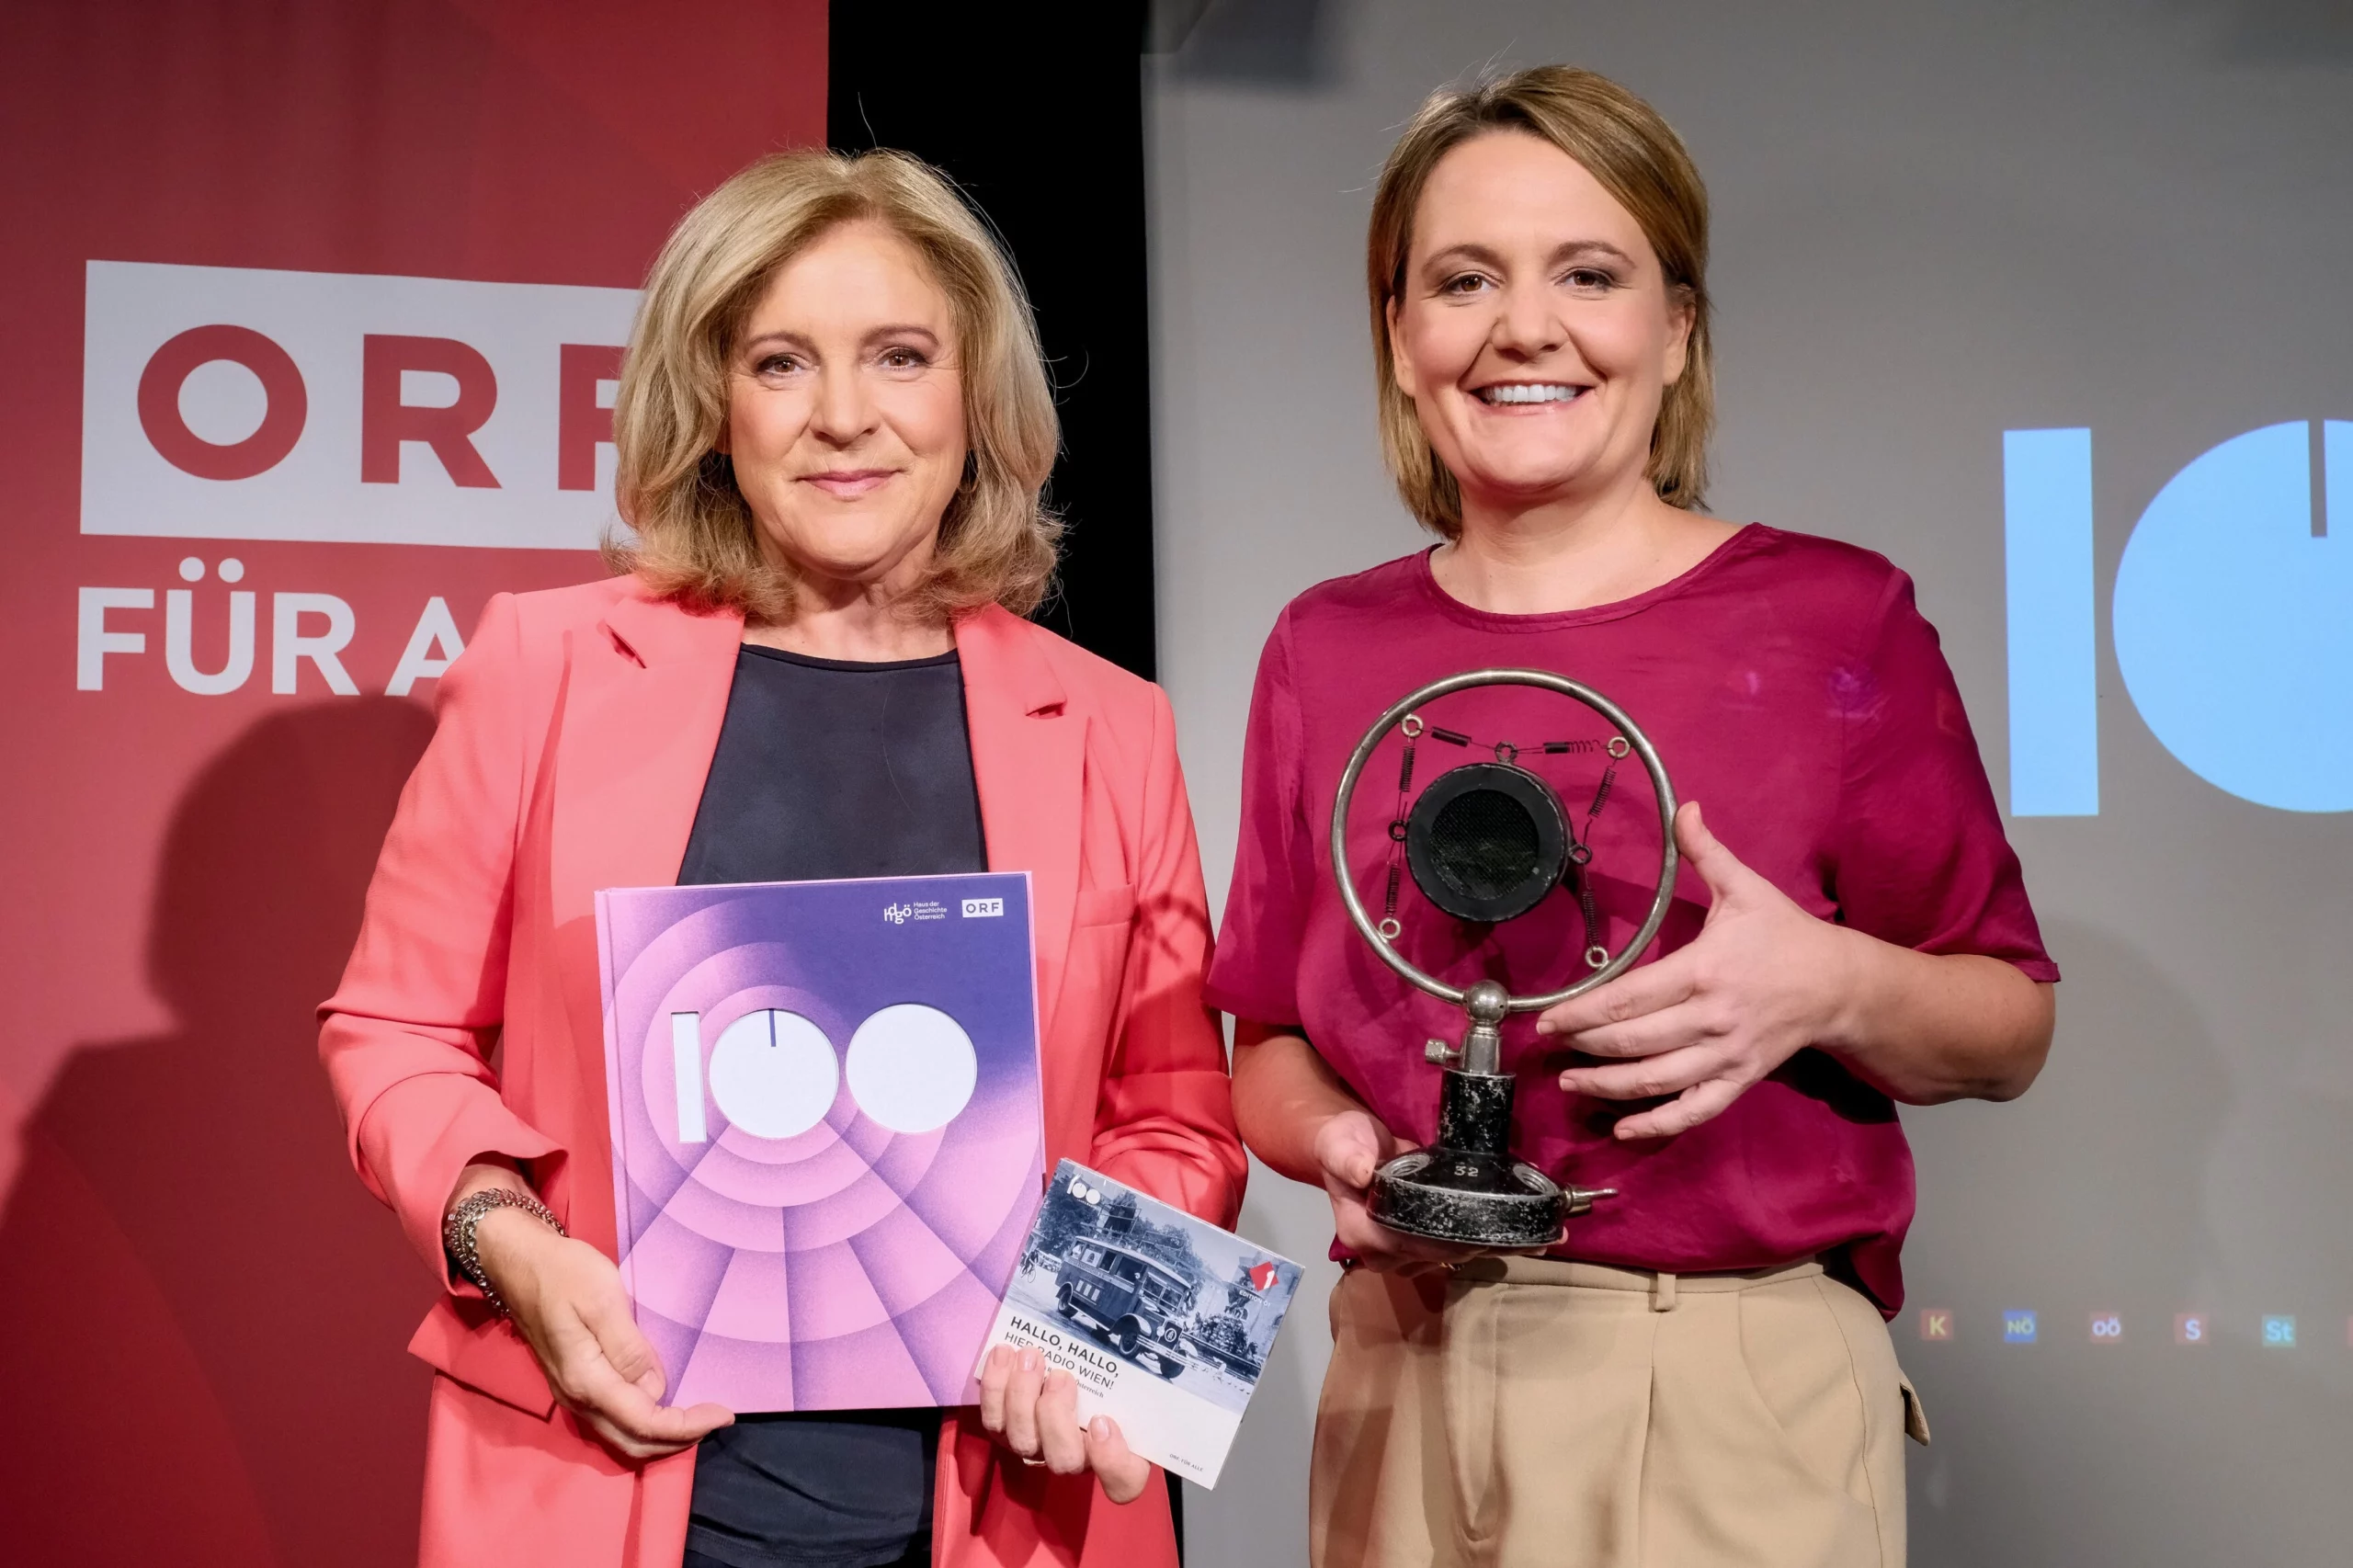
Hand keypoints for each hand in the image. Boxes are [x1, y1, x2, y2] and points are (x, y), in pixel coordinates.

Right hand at [472, 1205, 733, 1461]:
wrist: (519, 1263)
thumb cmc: (564, 1273)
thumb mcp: (603, 1300)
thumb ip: (629, 1349)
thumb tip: (656, 1389)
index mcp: (587, 1380)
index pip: (645, 1423)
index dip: (687, 1426)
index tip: (725, 1414)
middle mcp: (577, 1398)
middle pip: (633, 1443)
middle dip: (679, 1439)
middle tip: (716, 1419)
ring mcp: (571, 1395)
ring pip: (622, 1437)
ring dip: (662, 1437)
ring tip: (698, 1417)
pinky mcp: (573, 1385)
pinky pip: (613, 1422)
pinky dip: (644, 1426)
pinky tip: (665, 1406)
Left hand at [976, 1345, 1151, 1502]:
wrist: (1061, 1370)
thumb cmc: (1102, 1380)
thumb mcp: (1127, 1384)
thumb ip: (1132, 1385)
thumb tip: (1132, 1360)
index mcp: (1116, 1453)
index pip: (1123, 1482)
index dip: (1111, 1459)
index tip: (1102, 1420)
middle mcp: (1075, 1459)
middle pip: (1063, 1460)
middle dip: (1056, 1416)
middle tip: (1060, 1376)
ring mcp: (1036, 1448)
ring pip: (1022, 1440)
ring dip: (1022, 1396)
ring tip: (1030, 1357)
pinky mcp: (1005, 1431)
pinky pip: (993, 1419)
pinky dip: (995, 1385)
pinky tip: (1003, 1354)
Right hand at [1313, 1108, 1512, 1273]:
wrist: (1355, 1145)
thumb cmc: (1345, 1144)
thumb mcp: (1338, 1142)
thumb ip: (1347, 1156)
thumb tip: (1362, 1172)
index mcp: (1358, 1230)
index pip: (1402, 1246)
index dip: (1437, 1242)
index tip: (1471, 1231)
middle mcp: (1377, 1251)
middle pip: (1426, 1258)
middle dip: (1462, 1245)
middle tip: (1499, 1230)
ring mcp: (1398, 1253)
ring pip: (1439, 1262)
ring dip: (1471, 1249)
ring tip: (1503, 1233)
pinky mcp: (1416, 1248)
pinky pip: (1445, 1256)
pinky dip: (1472, 1247)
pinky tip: (1501, 1239)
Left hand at [1539, 801, 1855, 1139]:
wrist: (1840, 984)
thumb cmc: (1786, 935)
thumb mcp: (1746, 887)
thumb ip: (1706, 852)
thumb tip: (1685, 806)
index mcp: (1704, 970)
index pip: (1630, 998)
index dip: (1583, 1012)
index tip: (1549, 1019)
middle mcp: (1711, 1018)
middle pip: (1635, 1042)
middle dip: (1585, 1047)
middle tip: (1549, 1047)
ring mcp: (1726, 1054)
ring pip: (1657, 1080)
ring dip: (1608, 1086)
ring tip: (1571, 1082)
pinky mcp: (1740, 1079)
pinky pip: (1695, 1108)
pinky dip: (1659, 1124)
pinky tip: (1624, 1127)